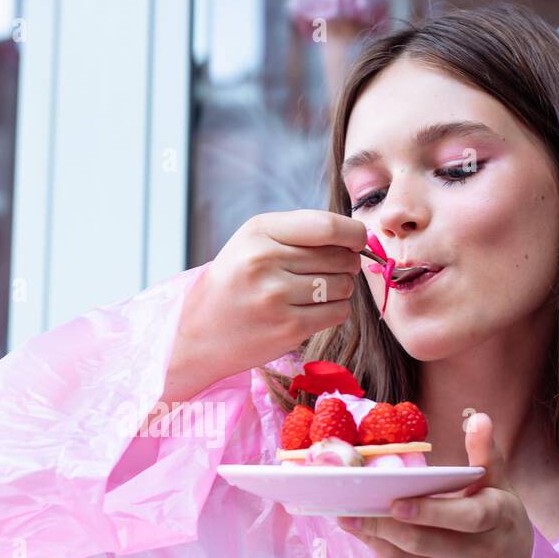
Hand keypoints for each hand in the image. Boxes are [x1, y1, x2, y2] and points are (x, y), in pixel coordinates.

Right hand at [167, 210, 366, 397]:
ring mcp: (276, 297)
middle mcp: (265, 261)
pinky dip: (335, 310)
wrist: (199, 331)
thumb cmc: (236, 281)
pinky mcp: (287, 328)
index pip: (327, 226)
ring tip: (316, 292)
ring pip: (343, 286)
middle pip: (340, 257)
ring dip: (341, 288)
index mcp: (259, 232)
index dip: (354, 233)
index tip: (357, 241)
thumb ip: (300, 231)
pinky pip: (338, 312)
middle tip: (329, 271)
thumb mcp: (254, 242)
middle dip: (347, 263)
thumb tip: (359, 236)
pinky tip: (313, 309)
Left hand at [338, 413, 533, 557]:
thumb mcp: (502, 492)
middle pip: (427, 542)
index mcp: (499, 520)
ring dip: (376, 539)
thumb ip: (487, 456)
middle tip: (353, 508)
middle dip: (385, 526)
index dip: (431, 512)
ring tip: (348, 519)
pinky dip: (384, 553)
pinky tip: (365, 536)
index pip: (468, 517)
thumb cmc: (503, 529)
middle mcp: (484, 554)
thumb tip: (479, 417)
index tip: (396, 503)